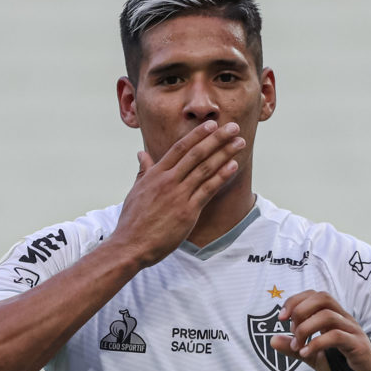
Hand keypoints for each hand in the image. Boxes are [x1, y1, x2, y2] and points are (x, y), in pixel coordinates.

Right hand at [113, 121, 243, 267]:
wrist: (130, 245)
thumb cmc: (132, 220)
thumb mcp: (135, 191)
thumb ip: (143, 171)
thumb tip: (142, 154)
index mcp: (155, 174)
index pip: (180, 148)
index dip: (198, 135)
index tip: (211, 125)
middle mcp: (168, 181)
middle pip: (196, 154)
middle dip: (217, 138)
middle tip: (233, 127)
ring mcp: (178, 195)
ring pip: (205, 169)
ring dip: (224, 153)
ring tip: (240, 143)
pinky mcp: (187, 211)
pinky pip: (208, 190)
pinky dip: (221, 176)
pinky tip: (233, 166)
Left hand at [269, 290, 370, 370]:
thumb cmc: (340, 363)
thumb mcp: (311, 355)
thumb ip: (293, 347)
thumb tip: (271, 340)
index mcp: (332, 316)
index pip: (314, 295)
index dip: (295, 300)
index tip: (281, 317)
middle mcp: (343, 318)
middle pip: (323, 297)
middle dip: (300, 310)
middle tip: (291, 330)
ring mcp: (351, 330)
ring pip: (328, 315)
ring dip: (306, 329)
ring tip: (298, 346)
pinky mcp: (357, 344)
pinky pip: (336, 336)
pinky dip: (317, 343)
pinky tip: (306, 353)